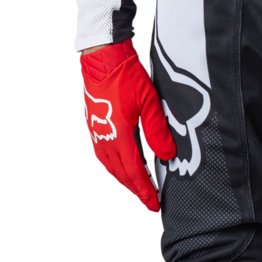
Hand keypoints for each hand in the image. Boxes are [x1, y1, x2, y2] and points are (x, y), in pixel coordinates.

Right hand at [80, 41, 176, 211]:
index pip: (133, 172)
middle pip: (120, 173)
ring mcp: (97, 133)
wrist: (102, 57)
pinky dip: (116, 165)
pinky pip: (104, 155)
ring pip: (110, 166)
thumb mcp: (149, 102)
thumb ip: (158, 131)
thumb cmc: (126, 75)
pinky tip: (124, 165)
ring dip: (124, 178)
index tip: (153, 204)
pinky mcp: (94, 126)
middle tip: (148, 200)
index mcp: (119, 135)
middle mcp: (105, 138)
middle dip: (135, 189)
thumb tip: (167, 155)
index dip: (144, 190)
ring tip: (139, 186)